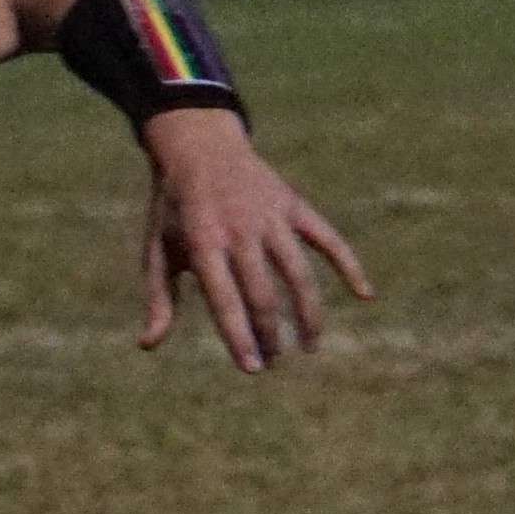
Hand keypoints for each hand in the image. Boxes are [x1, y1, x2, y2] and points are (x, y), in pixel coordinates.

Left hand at [135, 110, 373, 369]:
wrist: (200, 145)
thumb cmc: (174, 208)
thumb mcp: (158, 249)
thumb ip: (159, 298)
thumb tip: (148, 345)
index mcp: (203, 243)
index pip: (225, 299)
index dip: (240, 337)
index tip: (253, 369)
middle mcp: (240, 230)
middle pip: (264, 293)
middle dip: (271, 333)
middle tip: (274, 360)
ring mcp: (271, 216)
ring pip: (300, 274)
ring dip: (309, 314)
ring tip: (309, 346)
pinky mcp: (294, 205)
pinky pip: (329, 238)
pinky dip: (349, 265)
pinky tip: (366, 294)